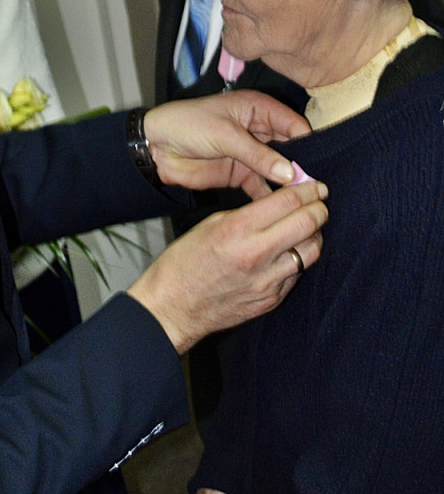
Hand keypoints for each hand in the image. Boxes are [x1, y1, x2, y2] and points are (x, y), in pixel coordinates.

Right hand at [128, 180, 326, 352]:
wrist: (173, 307)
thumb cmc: (185, 262)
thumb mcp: (211, 224)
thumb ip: (248, 213)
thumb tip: (279, 203)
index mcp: (237, 229)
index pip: (288, 202)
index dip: (307, 191)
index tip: (314, 187)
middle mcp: (257, 255)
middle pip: (308, 224)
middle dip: (319, 209)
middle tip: (319, 203)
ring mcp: (267, 281)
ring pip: (311, 251)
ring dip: (313, 235)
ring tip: (306, 228)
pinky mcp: (271, 300)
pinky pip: (297, 274)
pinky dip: (297, 259)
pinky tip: (288, 253)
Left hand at [144, 91, 310, 197]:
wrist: (156, 147)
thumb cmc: (186, 125)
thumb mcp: (225, 136)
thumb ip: (258, 155)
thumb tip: (291, 173)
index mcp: (258, 109)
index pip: (294, 125)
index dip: (308, 144)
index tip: (319, 165)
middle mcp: (259, 130)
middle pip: (291, 149)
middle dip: (302, 166)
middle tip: (316, 187)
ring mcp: (251, 153)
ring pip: (279, 170)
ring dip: (288, 184)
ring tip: (305, 201)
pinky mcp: (240, 173)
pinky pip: (262, 185)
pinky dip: (269, 196)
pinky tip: (280, 208)